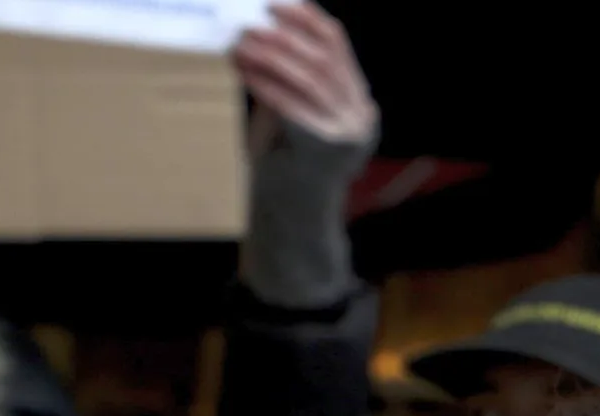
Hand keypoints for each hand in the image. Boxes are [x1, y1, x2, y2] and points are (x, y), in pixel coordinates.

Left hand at [232, 0, 377, 148]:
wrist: (296, 210)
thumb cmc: (287, 157)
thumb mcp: (297, 108)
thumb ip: (288, 75)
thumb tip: (255, 29)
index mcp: (356, 97)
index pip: (336, 41)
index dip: (304, 17)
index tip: (271, 3)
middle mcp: (359, 114)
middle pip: (324, 60)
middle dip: (283, 37)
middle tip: (248, 23)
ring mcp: (347, 134)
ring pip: (311, 81)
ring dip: (271, 58)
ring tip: (241, 46)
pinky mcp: (327, 151)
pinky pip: (295, 109)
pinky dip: (267, 86)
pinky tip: (245, 73)